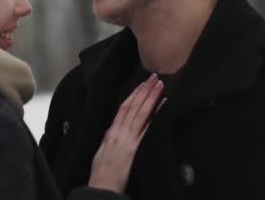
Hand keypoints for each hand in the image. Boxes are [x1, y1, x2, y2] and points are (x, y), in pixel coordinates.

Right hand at [88, 74, 164, 192]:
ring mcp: (127, 139)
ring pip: (140, 113)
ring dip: (150, 98)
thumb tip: (113, 129)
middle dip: (144, 91)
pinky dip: (155, 115)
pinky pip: (146, 129)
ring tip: (159, 86)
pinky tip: (163, 106)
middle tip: (155, 77)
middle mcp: (119, 132)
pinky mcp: (134, 148)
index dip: (134, 94)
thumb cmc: (101, 172)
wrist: (101, 187)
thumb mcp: (102, 151)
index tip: (142, 83)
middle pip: (133, 106)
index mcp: (111, 132)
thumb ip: (109, 138)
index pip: (123, 107)